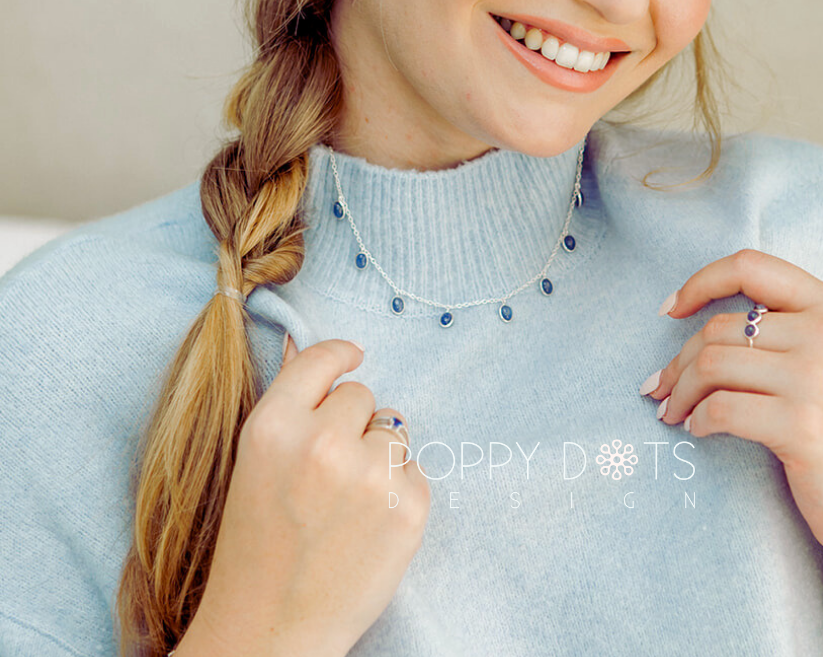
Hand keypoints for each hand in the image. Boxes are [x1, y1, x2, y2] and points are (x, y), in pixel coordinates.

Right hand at [185, 336, 430, 656]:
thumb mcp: (254, 464)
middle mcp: (323, 443)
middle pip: (361, 396)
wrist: (269, 632)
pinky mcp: (410, 507)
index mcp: (273, 427)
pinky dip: (398, 491)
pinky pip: (414, 469)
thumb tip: (306, 347)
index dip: (339, 355)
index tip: (353, 356)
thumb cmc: (255, 548)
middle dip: (350, 424)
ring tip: (345, 504)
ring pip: (393, 430)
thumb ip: (286, 405)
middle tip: (326, 472)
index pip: (321, 360)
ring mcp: (371, 475)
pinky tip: (367, 525)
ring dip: (377, 456)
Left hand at [644, 248, 822, 640]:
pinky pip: (720, 408)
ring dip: (679, 391)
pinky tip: (698, 430)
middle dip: (679, 359)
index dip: (701, 282)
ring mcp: (819, 378)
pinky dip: (697, 419)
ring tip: (672, 411)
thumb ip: (782, 327)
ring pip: (711, 364)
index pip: (751, 265)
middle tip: (660, 387)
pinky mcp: (803, 425)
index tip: (670, 309)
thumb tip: (691, 316)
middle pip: (720, 326)